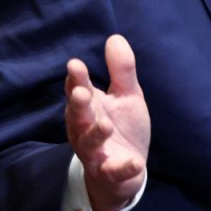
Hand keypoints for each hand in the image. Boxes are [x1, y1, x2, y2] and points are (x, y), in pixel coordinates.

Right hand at [65, 35, 149, 210]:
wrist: (126, 172)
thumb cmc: (121, 127)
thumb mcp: (126, 96)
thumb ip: (121, 70)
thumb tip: (114, 37)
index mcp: (89, 107)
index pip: (79, 90)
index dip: (77, 79)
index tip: (75, 64)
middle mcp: (85, 129)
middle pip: (78, 116)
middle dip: (78, 105)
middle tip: (81, 92)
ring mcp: (96, 152)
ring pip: (89, 144)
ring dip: (96, 134)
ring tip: (105, 124)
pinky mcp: (109, 173)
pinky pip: (113, 171)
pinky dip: (123, 168)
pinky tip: (135, 163)